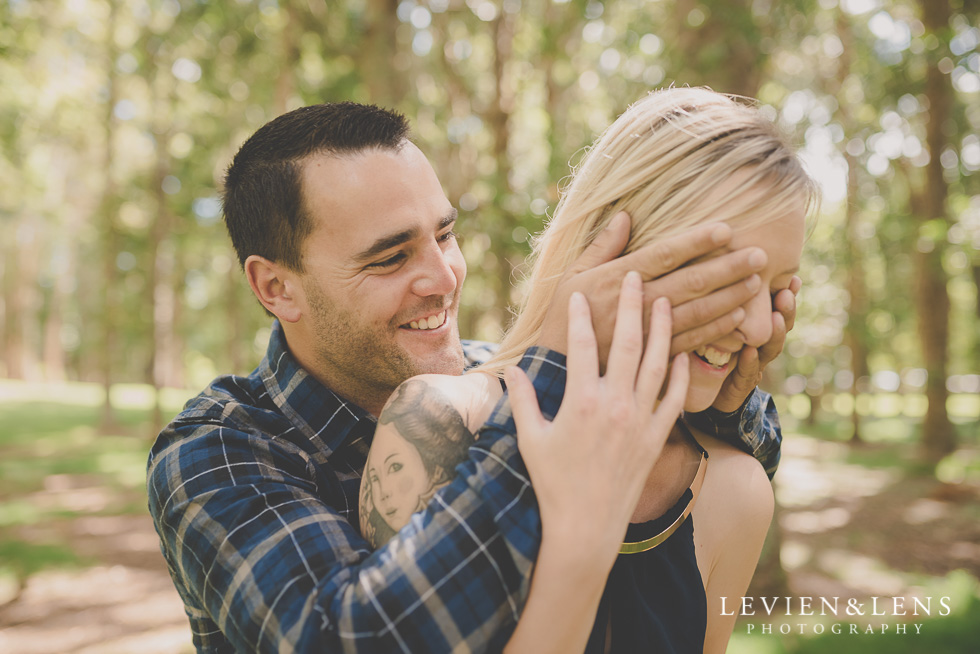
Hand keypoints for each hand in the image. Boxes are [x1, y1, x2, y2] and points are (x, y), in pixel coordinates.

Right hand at [506, 272, 689, 569]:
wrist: (586, 526)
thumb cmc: (553, 483)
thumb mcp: (529, 439)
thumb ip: (520, 401)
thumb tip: (508, 370)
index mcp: (581, 402)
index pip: (583, 345)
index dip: (582, 315)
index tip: (582, 291)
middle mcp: (615, 405)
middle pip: (628, 343)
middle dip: (631, 305)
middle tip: (636, 275)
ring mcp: (640, 421)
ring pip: (658, 364)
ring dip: (663, 330)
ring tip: (665, 301)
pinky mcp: (657, 438)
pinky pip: (674, 399)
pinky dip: (681, 375)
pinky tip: (684, 354)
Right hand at [537, 212, 767, 362]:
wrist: (556, 368)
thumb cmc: (562, 318)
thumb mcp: (572, 276)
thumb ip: (602, 246)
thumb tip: (626, 216)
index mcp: (617, 279)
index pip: (665, 255)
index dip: (697, 242)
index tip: (726, 228)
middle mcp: (637, 305)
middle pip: (691, 282)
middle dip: (728, 268)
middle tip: (760, 255)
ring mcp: (647, 333)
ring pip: (697, 312)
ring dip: (730, 297)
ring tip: (757, 283)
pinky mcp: (652, 356)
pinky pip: (691, 341)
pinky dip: (716, 329)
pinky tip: (739, 318)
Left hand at [711, 276, 800, 412]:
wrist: (698, 389)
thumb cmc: (704, 344)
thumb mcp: (713, 315)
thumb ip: (722, 294)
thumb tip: (725, 264)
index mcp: (756, 326)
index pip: (777, 308)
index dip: (788, 294)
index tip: (794, 279)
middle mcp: (758, 344)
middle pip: (779, 326)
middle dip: (786, 310)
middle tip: (787, 293)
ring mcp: (752, 365)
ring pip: (769, 348)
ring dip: (774, 333)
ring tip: (776, 317)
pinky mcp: (739, 385)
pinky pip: (746, 373)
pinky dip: (749, 362)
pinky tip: (749, 351)